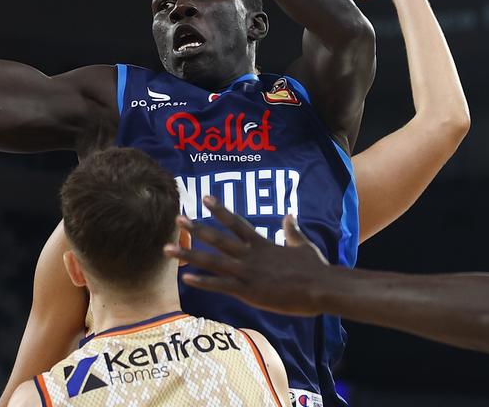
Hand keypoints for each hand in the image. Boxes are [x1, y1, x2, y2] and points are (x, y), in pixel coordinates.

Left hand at [165, 196, 330, 316]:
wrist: (320, 287)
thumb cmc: (315, 268)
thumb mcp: (302, 244)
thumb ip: (292, 230)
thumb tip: (289, 215)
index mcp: (262, 244)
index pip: (236, 223)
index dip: (219, 210)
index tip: (205, 198)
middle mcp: (250, 255)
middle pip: (217, 239)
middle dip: (196, 229)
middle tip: (177, 219)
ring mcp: (247, 273)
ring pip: (212, 261)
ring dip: (188, 254)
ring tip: (168, 249)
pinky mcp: (249, 291)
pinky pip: (220, 285)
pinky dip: (202, 281)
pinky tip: (185, 278)